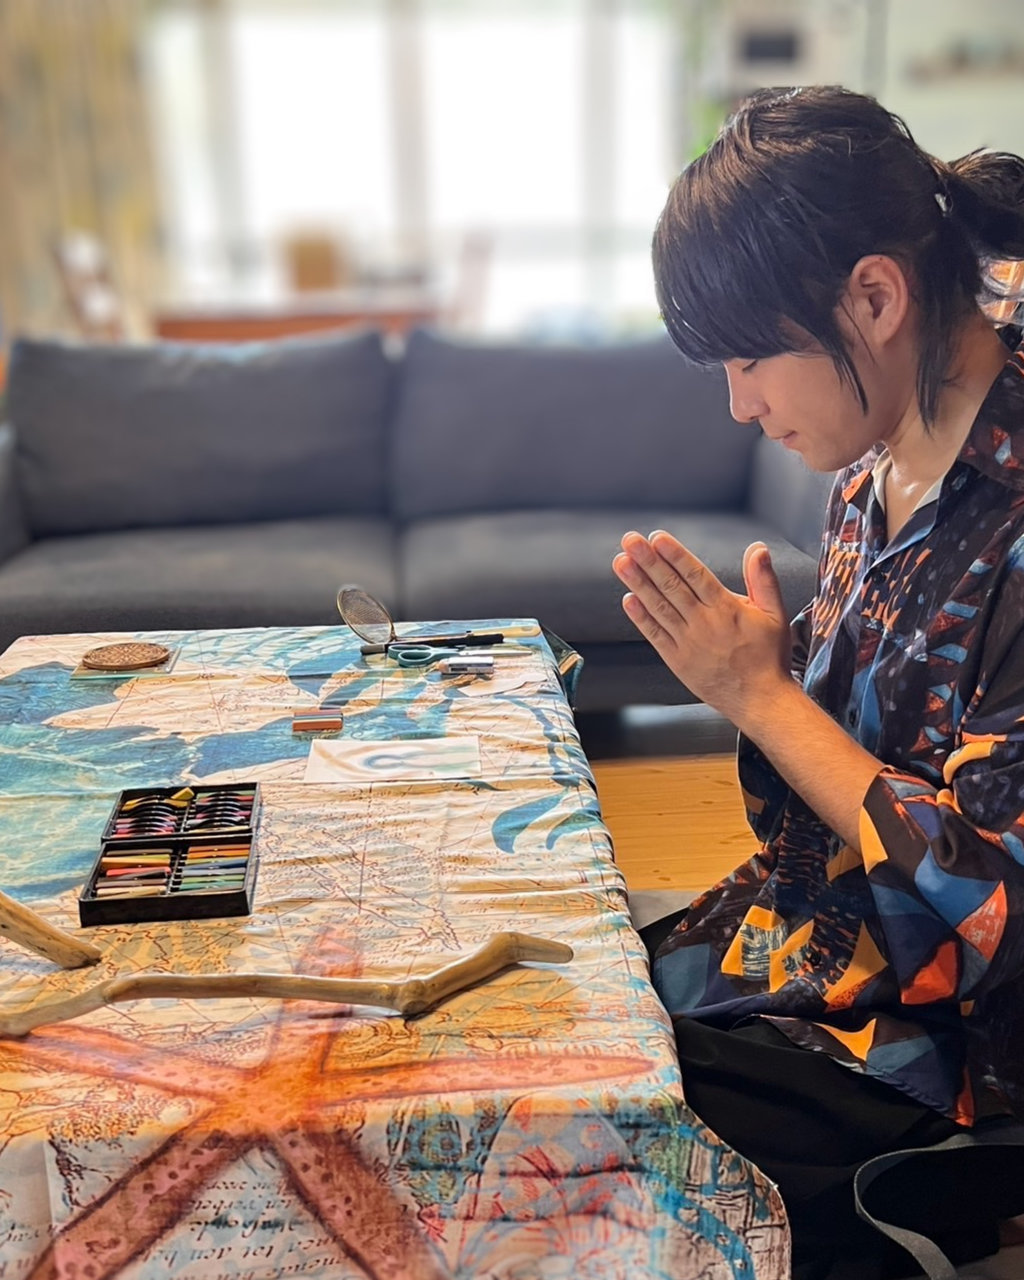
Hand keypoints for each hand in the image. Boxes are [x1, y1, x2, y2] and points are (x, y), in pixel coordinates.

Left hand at [612, 530, 792, 727]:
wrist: (760, 700)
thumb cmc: (768, 657)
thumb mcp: (775, 614)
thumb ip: (763, 579)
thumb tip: (758, 548)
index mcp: (726, 610)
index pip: (695, 575)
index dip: (675, 555)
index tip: (657, 538)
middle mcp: (703, 624)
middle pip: (672, 586)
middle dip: (649, 561)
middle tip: (631, 541)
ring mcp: (688, 643)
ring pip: (659, 607)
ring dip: (638, 583)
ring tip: (621, 562)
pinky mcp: (677, 661)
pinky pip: (655, 635)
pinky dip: (641, 617)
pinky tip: (628, 599)